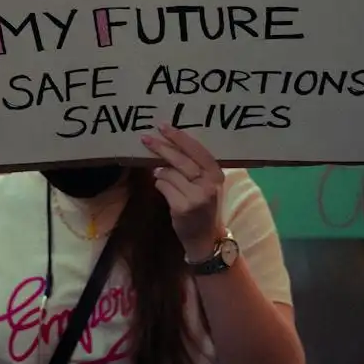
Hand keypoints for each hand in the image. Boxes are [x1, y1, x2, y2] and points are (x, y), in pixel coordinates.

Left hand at [143, 126, 225, 260]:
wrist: (205, 238)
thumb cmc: (204, 206)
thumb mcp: (207, 184)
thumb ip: (195, 167)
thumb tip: (169, 144)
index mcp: (217, 174)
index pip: (198, 150)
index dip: (180, 137)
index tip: (163, 126)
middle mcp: (209, 184)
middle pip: (181, 160)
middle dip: (161, 147)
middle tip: (146, 139)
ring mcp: (196, 196)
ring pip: (168, 173)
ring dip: (160, 173)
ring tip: (163, 177)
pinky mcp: (182, 207)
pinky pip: (163, 186)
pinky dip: (159, 185)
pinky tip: (164, 189)